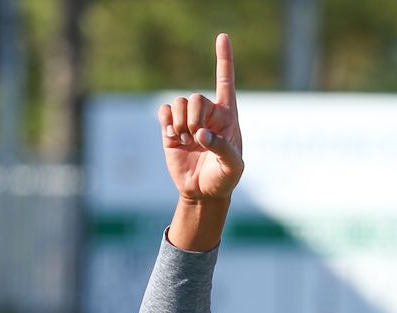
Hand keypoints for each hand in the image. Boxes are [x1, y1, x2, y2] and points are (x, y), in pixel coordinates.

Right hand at [158, 33, 242, 202]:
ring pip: (178, 103)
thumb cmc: (224, 179)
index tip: (222, 36)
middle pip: (196, 97)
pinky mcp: (171, 128)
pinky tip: (172, 138)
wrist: (203, 192)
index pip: (226, 82)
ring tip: (186, 141)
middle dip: (194, 117)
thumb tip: (202, 134)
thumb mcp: (232, 167)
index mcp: (228, 117)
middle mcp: (208, 114)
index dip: (224, 59)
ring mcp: (189, 120)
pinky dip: (166, 123)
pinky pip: (164, 111)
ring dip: (179, 123)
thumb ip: (222, 149)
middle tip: (197, 138)